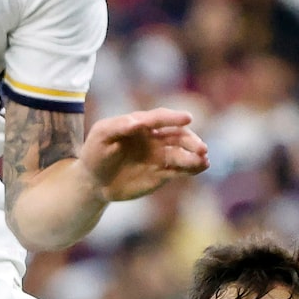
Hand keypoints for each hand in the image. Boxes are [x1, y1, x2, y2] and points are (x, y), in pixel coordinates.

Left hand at [79, 108, 208, 204]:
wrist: (94, 180)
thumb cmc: (95, 152)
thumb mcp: (101, 135)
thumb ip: (119, 126)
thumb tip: (138, 121)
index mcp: (141, 124)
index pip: (160, 118)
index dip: (173, 118)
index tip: (187, 118)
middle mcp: (154, 138)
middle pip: (178, 135)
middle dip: (191, 140)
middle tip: (201, 148)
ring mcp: (159, 156)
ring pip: (182, 153)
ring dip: (194, 156)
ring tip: (203, 160)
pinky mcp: (162, 173)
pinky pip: (180, 170)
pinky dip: (191, 169)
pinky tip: (200, 168)